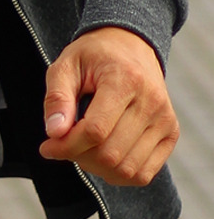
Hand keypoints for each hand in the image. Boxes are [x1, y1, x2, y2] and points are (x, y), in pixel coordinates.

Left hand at [39, 26, 178, 186]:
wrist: (130, 44)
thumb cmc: (93, 55)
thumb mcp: (65, 65)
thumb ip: (57, 97)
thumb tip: (54, 132)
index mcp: (125, 79)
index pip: (95, 130)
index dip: (67, 145)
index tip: (47, 146)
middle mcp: (151, 101)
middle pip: (110, 153)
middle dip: (78, 156)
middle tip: (62, 144)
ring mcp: (165, 120)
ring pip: (127, 169)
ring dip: (96, 167)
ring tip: (81, 147)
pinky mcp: (171, 133)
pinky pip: (144, 173)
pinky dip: (118, 174)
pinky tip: (100, 155)